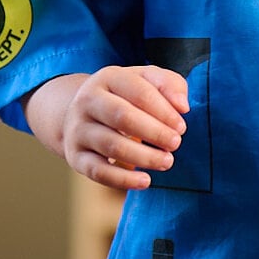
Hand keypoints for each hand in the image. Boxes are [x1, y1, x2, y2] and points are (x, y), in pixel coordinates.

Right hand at [55, 65, 189, 190]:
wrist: (81, 112)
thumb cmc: (124, 96)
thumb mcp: (146, 80)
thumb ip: (169, 85)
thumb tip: (183, 106)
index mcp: (108, 78)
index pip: (139, 91)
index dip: (164, 110)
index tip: (181, 126)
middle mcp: (87, 101)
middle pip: (122, 116)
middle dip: (154, 132)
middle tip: (175, 143)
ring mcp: (78, 129)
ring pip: (112, 146)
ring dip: (144, 157)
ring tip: (167, 161)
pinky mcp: (75, 156)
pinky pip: (98, 171)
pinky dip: (123, 179)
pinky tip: (145, 181)